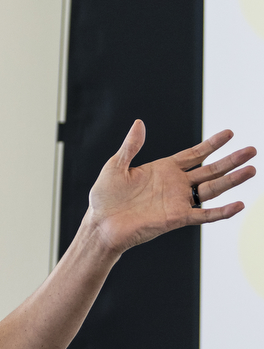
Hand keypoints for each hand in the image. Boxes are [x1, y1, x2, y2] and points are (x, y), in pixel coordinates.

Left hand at [82, 121, 256, 256]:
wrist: (100, 225)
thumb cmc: (105, 198)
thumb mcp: (116, 166)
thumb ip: (130, 146)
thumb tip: (139, 123)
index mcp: (164, 170)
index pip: (194, 154)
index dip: (212, 144)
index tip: (230, 133)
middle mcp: (175, 184)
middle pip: (210, 170)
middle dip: (231, 160)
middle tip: (252, 150)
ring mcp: (178, 201)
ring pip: (212, 189)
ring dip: (232, 180)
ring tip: (251, 169)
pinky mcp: (176, 218)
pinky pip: (204, 215)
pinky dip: (221, 211)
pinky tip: (238, 204)